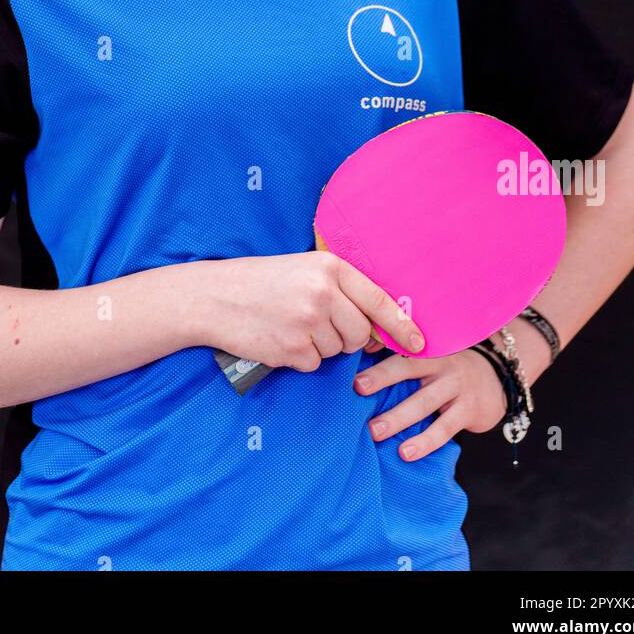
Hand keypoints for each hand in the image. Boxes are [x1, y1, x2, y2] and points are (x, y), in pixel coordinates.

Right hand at [203, 251, 426, 372]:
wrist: (214, 296)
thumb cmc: (261, 281)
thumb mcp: (304, 270)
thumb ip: (340, 291)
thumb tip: (377, 329)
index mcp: (330, 268)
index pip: (380, 301)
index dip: (403, 326)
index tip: (419, 343)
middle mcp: (324, 294)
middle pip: (362, 334)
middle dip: (349, 338)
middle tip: (319, 324)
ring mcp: (308, 323)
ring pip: (338, 351)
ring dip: (321, 346)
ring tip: (291, 325)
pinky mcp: (292, 349)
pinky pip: (314, 365)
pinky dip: (300, 358)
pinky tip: (280, 338)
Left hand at [353, 347, 507, 460]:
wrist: (499, 378)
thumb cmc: (449, 372)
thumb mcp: (432, 358)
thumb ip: (404, 359)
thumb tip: (362, 362)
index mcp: (428, 349)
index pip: (399, 349)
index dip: (377, 359)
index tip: (354, 373)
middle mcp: (442, 363)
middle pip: (409, 368)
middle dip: (382, 379)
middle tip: (357, 391)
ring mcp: (457, 385)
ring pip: (424, 401)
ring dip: (398, 417)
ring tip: (375, 432)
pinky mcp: (470, 409)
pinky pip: (445, 427)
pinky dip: (425, 441)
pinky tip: (407, 453)